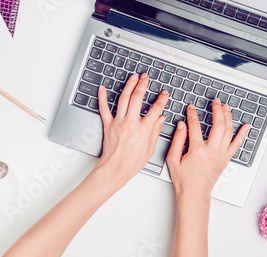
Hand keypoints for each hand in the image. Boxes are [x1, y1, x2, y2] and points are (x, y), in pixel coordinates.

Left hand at [95, 73, 168, 187]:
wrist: (115, 169)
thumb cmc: (131, 163)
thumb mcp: (150, 149)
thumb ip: (155, 131)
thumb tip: (160, 118)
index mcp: (143, 129)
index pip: (156, 109)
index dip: (162, 99)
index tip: (164, 94)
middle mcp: (131, 123)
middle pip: (138, 98)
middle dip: (143, 84)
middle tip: (145, 77)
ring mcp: (118, 122)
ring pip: (123, 99)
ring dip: (128, 86)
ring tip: (132, 78)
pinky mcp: (108, 125)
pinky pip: (104, 109)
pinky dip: (102, 97)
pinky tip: (102, 89)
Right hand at [166, 99, 248, 199]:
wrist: (194, 194)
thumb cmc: (184, 180)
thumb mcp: (172, 159)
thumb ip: (177, 140)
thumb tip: (181, 126)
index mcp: (197, 150)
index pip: (195, 126)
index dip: (192, 114)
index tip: (191, 108)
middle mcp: (212, 151)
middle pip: (218, 124)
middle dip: (216, 110)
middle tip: (215, 102)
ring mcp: (221, 155)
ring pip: (228, 131)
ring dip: (228, 117)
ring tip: (226, 108)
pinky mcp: (226, 159)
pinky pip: (237, 144)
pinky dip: (243, 134)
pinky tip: (246, 126)